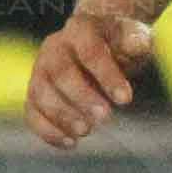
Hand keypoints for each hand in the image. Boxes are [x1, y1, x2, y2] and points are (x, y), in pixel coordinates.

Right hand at [28, 8, 153, 149]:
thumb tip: (139, 45)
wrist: (99, 43)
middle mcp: (54, 47)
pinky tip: (69, 143)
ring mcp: (40, 69)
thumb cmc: (120, 42)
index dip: (106, 75)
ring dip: (61, 116)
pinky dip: (47, 130)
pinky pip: (32, 112)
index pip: (90, 52)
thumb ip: (136, 40)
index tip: (126, 100)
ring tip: (86, 132)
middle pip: (60, 72)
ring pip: (40, 93)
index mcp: (80, 29)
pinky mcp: (36, 92)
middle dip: (81, 97)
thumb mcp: (134, 35)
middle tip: (105, 118)